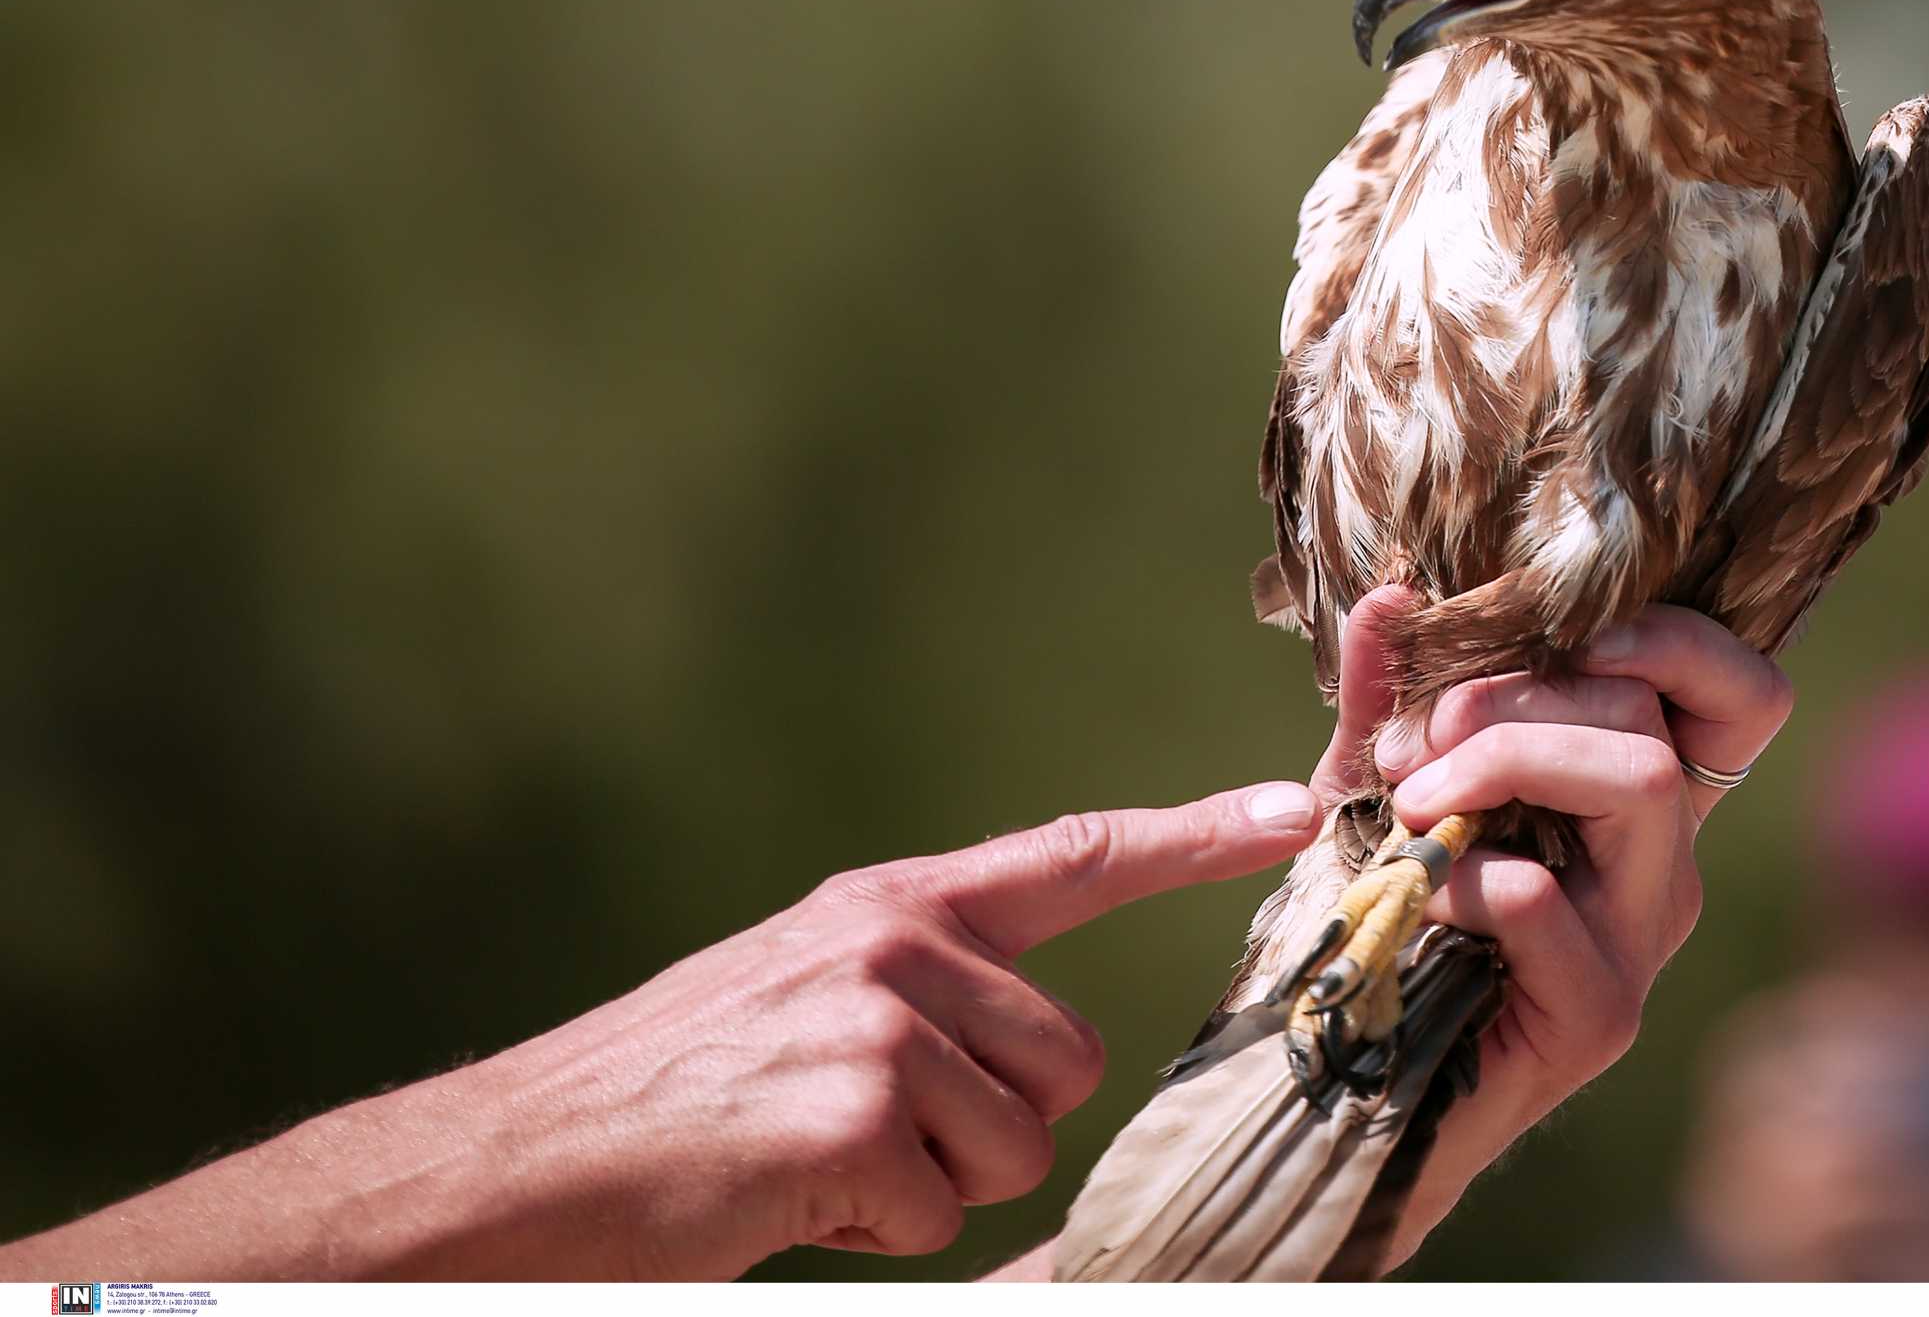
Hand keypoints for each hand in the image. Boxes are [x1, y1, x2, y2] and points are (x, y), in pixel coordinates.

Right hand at [488, 780, 1323, 1273]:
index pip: (1072, 855)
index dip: (1192, 839)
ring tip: (815, 1159)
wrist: (525, 1161)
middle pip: (1069, 1059)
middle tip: (866, 1133)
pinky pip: (943, 1205)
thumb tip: (1036, 1046)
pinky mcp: (851, 1111)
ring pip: (1019, 1143)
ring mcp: (875, 1020)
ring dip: (933, 1183)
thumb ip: (922, 987)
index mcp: (890, 907)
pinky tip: (790, 1194)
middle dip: (995, 1123)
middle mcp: (894, 943)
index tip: (1293, 814)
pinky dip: (875, 1226)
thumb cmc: (670, 1095)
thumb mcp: (800, 991)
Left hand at [1311, 588, 1793, 1263]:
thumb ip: (1389, 696)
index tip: (1563, 638)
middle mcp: (1665, 868)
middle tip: (1411, 749)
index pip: (1746, 698)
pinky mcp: (1600, 1017)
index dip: (1679, 643)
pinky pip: (1539, 896)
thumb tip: (1388, 595)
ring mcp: (1642, 945)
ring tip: (1409, 807)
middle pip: (1651, 723)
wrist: (1351, 1084)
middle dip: (1515, 701)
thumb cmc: (1380, 920)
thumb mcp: (1376, 787)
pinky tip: (1405, 900)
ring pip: (1636, 782)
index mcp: (1636, 804)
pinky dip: (1455, 876)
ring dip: (1502, 763)